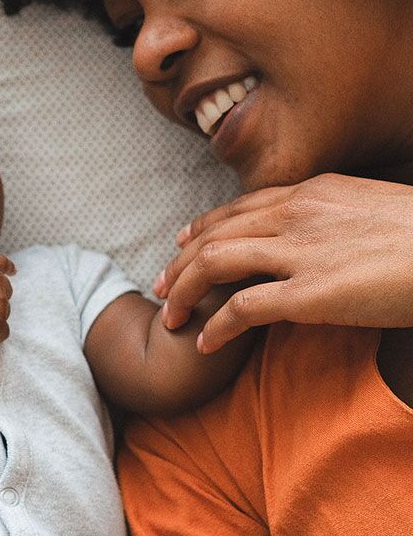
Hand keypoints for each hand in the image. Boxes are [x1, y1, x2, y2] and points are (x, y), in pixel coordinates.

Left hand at [155, 173, 412, 352]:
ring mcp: (301, 252)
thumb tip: (319, 235)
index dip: (203, 228)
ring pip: (214, 264)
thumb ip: (335, 216)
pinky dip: (216, 326)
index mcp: (312, 192)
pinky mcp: (310, 293)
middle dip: (180, 263)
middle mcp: (296, 214)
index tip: (183, 244)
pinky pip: (242, 309)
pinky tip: (205, 343)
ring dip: (184, 292)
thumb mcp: (374, 207)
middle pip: (215, 235)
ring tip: (170, 316)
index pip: (239, 208)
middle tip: (161, 285)